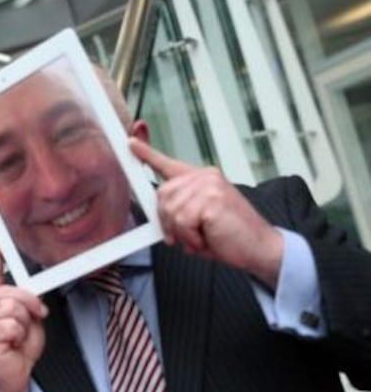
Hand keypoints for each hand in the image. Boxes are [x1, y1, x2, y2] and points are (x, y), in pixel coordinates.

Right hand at [0, 236, 47, 391]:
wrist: (15, 377)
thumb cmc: (20, 350)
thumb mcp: (28, 321)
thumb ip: (25, 304)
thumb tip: (29, 295)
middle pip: (11, 291)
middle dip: (30, 304)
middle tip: (34, 318)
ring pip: (13, 308)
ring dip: (24, 324)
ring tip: (18, 337)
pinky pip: (11, 326)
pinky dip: (19, 337)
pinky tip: (12, 345)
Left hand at [129, 138, 283, 287]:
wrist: (260, 248)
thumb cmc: (231, 235)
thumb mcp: (199, 220)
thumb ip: (180, 209)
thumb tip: (160, 211)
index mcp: (202, 178)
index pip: (169, 164)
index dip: (147, 154)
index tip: (131, 144)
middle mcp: (205, 177)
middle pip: (162, 196)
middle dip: (170, 222)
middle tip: (190, 235)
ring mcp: (209, 186)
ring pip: (171, 211)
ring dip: (183, 233)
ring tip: (204, 236)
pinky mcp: (211, 200)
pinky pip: (182, 222)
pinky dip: (191, 237)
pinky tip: (209, 237)